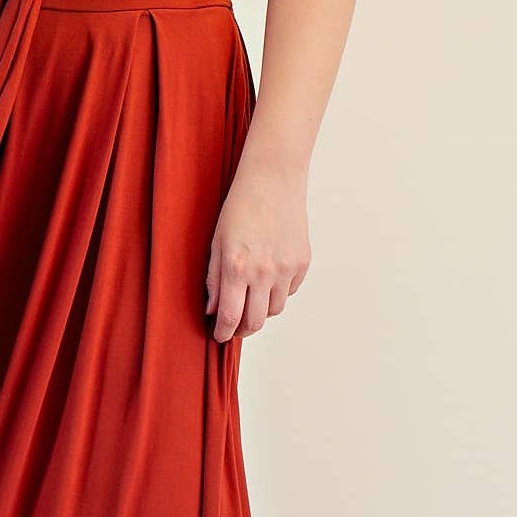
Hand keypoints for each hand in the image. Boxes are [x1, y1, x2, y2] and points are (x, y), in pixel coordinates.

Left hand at [205, 160, 310, 342]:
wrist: (273, 180)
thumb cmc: (239, 207)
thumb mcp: (216, 243)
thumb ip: (214, 280)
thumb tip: (213, 311)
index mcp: (237, 267)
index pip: (230, 317)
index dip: (223, 332)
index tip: (219, 336)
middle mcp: (264, 272)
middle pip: (256, 322)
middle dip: (242, 330)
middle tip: (234, 327)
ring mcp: (287, 269)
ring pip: (275, 309)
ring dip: (261, 310)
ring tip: (250, 298)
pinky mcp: (303, 263)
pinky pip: (289, 291)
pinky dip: (278, 292)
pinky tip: (268, 277)